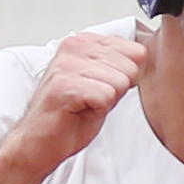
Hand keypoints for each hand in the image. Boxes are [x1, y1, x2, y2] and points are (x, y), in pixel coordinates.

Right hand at [5, 28, 147, 177]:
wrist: (40, 141)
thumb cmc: (70, 115)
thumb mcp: (103, 84)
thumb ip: (121, 67)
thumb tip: (143, 56)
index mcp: (85, 42)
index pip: (136, 51)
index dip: (126, 78)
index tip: (102, 88)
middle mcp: (74, 46)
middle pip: (130, 67)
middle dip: (117, 91)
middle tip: (92, 100)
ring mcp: (67, 63)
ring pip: (119, 82)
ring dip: (106, 101)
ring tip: (84, 105)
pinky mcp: (64, 83)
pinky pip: (106, 96)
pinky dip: (98, 110)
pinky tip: (79, 110)